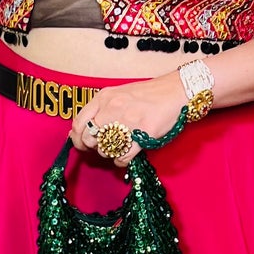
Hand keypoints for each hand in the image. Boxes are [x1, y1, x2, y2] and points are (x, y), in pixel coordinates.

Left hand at [70, 70, 188, 165]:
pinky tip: (126, 156)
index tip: (82, 144)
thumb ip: (100, 109)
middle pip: (89, 138)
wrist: (175, 91)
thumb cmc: (147, 95)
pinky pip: (122, 157)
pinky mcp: (143, 134)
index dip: (77, 138)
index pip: (79, 122)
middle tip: (104, 147)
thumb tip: (82, 130)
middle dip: (94, 147)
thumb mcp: (118, 94)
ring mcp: (128, 121)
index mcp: (104, 97)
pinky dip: (121, 161)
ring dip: (110, 154)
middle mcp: (112, 108)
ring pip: (105, 149)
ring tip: (119, 148)